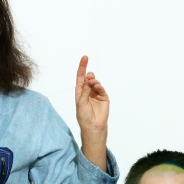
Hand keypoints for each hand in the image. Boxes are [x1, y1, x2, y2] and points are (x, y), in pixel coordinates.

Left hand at [73, 55, 109, 170]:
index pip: (80, 77)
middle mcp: (88, 92)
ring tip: (92, 82)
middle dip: (88, 75)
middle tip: (89, 76)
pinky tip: (96, 86)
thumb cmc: (84, 116)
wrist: (93, 126)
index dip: (82, 67)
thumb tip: (88, 79)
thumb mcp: (81, 102)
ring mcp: (96, 94)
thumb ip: (85, 90)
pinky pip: (101, 89)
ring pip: (95, 83)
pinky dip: (99, 86)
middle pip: (88, 78)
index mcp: (80, 92)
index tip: (84, 57)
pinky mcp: (104, 97)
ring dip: (93, 81)